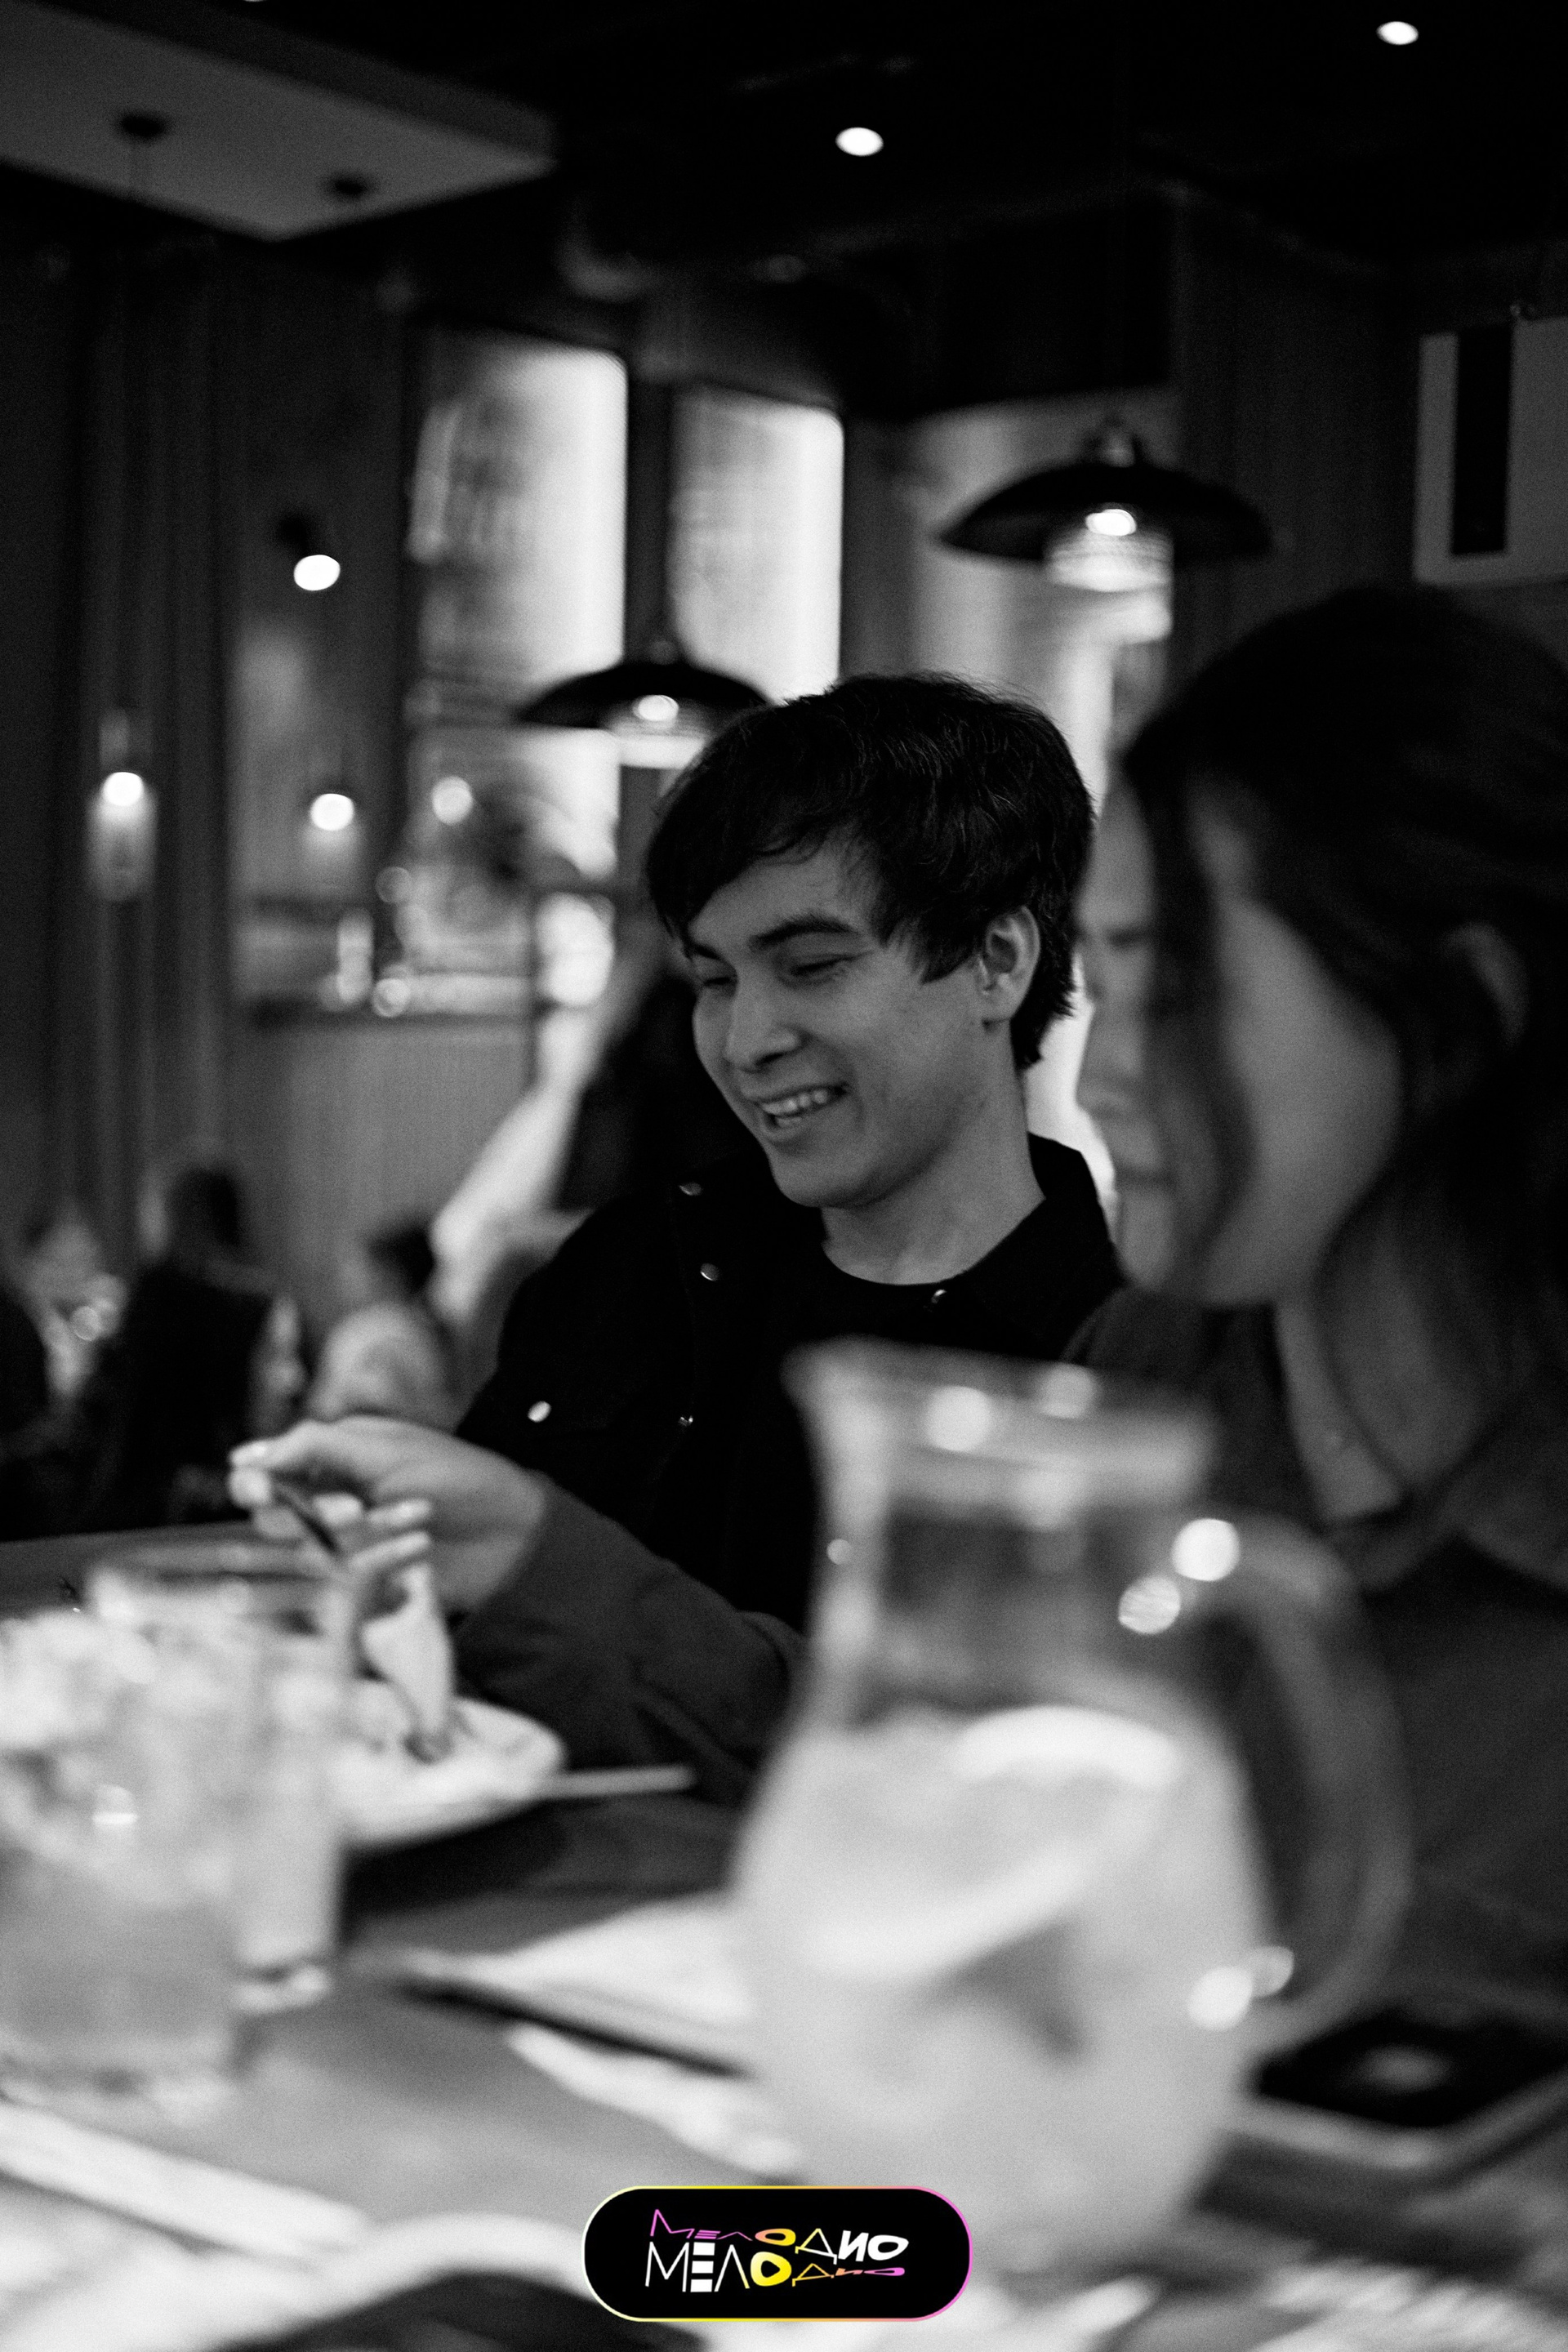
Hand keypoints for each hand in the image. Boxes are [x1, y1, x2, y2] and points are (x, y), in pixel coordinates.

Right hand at [229, 1417, 548, 1612]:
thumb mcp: (384, 1448)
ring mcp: (346, 1552)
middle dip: (316, 1518)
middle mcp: (326, 1509)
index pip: (259, 1482)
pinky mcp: (369, 1590)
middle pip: (275, 1527)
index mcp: (324, 1465)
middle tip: (358, 1508)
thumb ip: (312, 1447)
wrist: (514, 1528)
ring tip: (416, 1515)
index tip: (264, 1490)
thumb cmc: (454, 1475)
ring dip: (363, 1538)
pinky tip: (420, 1548)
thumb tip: (241, 1460)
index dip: (255, 1488)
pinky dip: (383, 1565)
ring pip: (312, 1559)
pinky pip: (347, 1588)